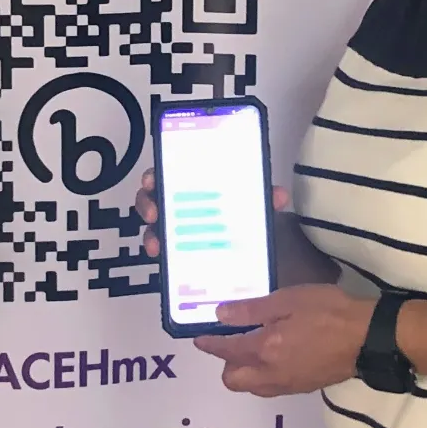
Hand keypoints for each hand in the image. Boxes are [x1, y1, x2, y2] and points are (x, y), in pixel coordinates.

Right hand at [133, 168, 290, 258]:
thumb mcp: (252, 205)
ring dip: (151, 231)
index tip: (153, 180)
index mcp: (196, 186)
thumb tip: (278, 196)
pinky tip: (161, 254)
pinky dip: (158, 249)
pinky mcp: (175, 248)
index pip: (170, 173)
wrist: (246, 251)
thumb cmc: (242, 217)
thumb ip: (263, 198)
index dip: (157, 175)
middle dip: (148, 202)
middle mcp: (180, 203)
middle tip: (154, 211)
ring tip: (157, 242)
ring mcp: (175, 227)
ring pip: (154, 224)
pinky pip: (160, 246)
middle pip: (154, 197)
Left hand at [191, 283, 369, 396]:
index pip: (226, 350)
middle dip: (225, 363)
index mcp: (265, 348)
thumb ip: (252, 310)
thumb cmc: (330, 311)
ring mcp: (288, 384)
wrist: (368, 337)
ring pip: (251, 387)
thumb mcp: (289, 300)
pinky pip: (270, 388)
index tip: (200, 338)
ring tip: (253, 350)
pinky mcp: (303, 388)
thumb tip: (221, 315)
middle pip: (233, 380)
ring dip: (244, 372)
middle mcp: (271, 373)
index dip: (209, 343)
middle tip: (232, 342)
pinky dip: (263, 377)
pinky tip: (275, 358)